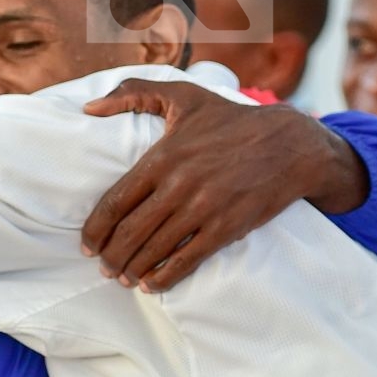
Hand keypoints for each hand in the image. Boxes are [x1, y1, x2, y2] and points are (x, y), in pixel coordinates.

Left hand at [80, 79, 367, 290]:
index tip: (87, 245)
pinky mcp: (226, 227)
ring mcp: (203, 208)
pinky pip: (187, 259)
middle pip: (130, 232)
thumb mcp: (184, 96)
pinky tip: (153, 284)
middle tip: (104, 268)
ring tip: (123, 278)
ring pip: (155, 249)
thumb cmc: (232, 119)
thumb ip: (133, 92)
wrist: (289, 144)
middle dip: (111, 256)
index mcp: (163, 157)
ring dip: (133, 270)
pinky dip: (165, 277)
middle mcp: (179, 185)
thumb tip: (90, 106)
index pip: (115, 201)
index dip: (96, 230)